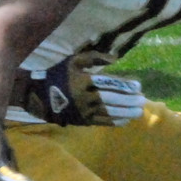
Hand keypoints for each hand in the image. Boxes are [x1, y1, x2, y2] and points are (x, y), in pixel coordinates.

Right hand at [23, 51, 141, 125]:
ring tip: (138, 111)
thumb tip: (115, 59)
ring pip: (109, 112)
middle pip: (112, 99)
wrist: (39, 96)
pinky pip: (101, 122)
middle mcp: (86, 97)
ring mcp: (84, 111)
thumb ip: (94, 57)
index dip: (125, 85)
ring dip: (126, 112)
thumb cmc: (58, 75)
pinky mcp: (82, 120)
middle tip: (142, 100)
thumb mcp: (73, 61)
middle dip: (129, 100)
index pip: (110, 83)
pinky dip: (114, 121)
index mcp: (84, 81)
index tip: (138, 86)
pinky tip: (125, 120)